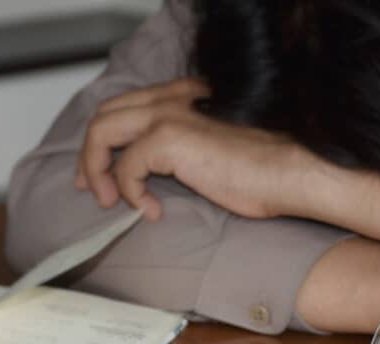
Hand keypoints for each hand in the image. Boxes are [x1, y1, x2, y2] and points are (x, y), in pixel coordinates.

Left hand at [76, 79, 304, 220]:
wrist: (287, 173)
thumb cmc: (263, 172)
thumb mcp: (213, 152)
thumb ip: (183, 150)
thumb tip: (153, 173)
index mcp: (183, 96)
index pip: (127, 106)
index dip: (107, 140)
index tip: (104, 173)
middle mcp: (171, 98)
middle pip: (105, 115)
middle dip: (91, 154)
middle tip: (94, 188)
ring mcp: (167, 116)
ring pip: (102, 133)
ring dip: (98, 170)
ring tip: (111, 201)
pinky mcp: (166, 140)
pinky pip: (125, 168)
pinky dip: (130, 193)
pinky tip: (151, 211)